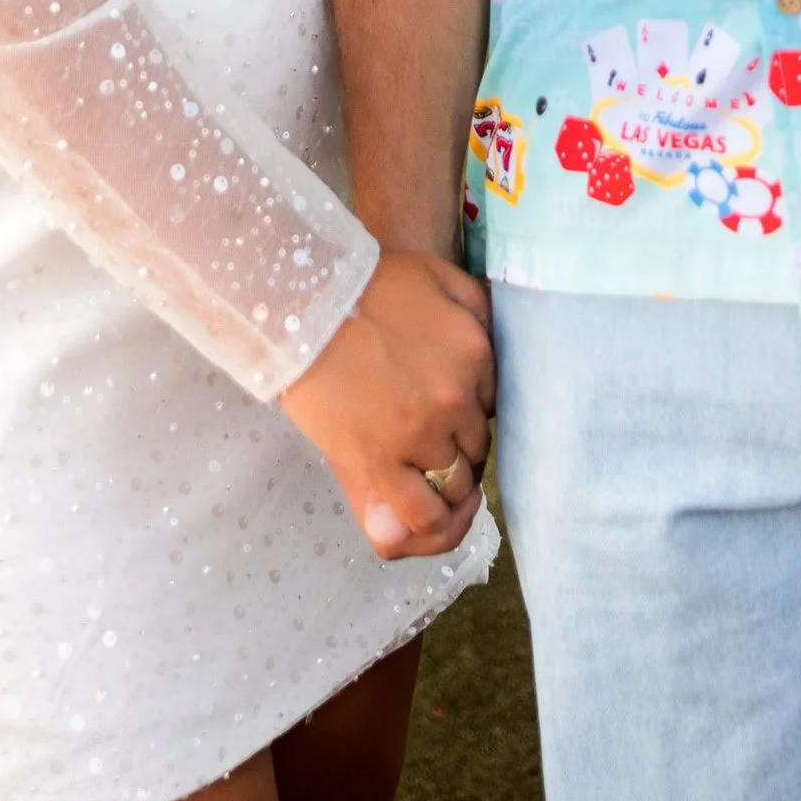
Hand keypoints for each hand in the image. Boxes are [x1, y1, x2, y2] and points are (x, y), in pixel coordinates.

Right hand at [280, 248, 493, 559]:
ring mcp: (420, 434)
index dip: (472, 411)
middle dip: (459, 445)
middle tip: (430, 436)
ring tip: (426, 472)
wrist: (306, 304)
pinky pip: (425, 517)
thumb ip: (478, 304)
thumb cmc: (368, 285)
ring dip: (447, 482)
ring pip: (458, 483)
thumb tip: (495, 339)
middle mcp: (457, 398)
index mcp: (476, 352)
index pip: (494, 405)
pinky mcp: (380, 464)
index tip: (451, 408)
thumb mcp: (438, 275)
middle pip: (477, 445)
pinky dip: (434, 524)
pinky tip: (430, 511)